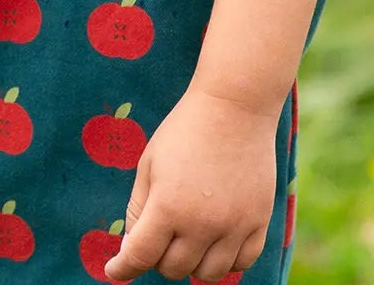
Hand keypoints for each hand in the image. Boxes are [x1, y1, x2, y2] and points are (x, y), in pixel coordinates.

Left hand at [104, 85, 281, 282]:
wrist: (234, 106)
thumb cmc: (185, 130)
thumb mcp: (150, 162)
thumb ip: (138, 208)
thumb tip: (132, 248)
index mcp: (168, 206)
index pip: (140, 256)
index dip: (123, 268)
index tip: (114, 270)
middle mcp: (202, 223)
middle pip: (173, 268)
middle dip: (158, 258)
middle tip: (158, 236)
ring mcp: (233, 226)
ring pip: (207, 274)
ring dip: (191, 263)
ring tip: (186, 240)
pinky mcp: (258, 221)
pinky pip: (242, 263)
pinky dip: (225, 261)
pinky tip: (215, 242)